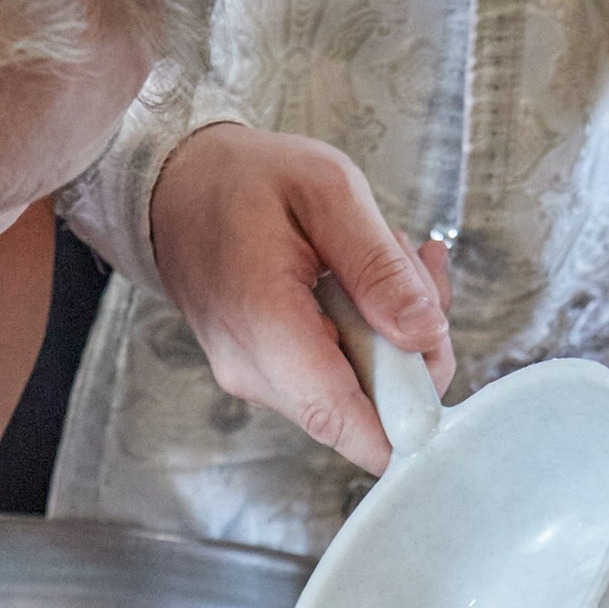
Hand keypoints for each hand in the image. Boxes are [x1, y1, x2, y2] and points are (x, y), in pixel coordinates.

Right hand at [148, 126, 453, 479]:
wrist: (174, 189)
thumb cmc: (244, 181)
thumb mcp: (328, 192)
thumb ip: (379, 267)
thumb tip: (426, 334)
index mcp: (267, 328)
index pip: (353, 426)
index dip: (414, 413)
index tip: (434, 345)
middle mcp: (256, 374)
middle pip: (369, 412)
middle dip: (412, 348)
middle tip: (409, 266)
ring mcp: (258, 381)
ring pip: (359, 394)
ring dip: (390, 334)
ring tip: (378, 257)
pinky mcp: (266, 376)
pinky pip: (337, 377)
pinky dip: (366, 333)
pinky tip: (359, 278)